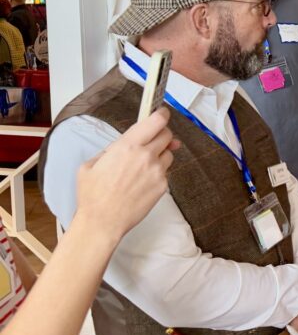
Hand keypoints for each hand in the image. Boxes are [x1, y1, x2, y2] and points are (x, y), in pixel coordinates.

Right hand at [76, 108, 177, 241]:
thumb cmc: (93, 194)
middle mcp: (145, 156)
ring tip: (143, 166)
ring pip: (168, 154)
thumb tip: (126, 143)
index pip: (155, 122)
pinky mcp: (162, 186)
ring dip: (160, 155)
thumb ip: (112, 149)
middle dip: (162, 134)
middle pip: (167, 135)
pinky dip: (158, 173)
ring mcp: (157, 171)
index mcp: (127, 146)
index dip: (162, 115)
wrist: (102, 221)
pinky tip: (143, 181)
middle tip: (154, 139)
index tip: (163, 113)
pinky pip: (166, 172)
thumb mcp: (91, 163)